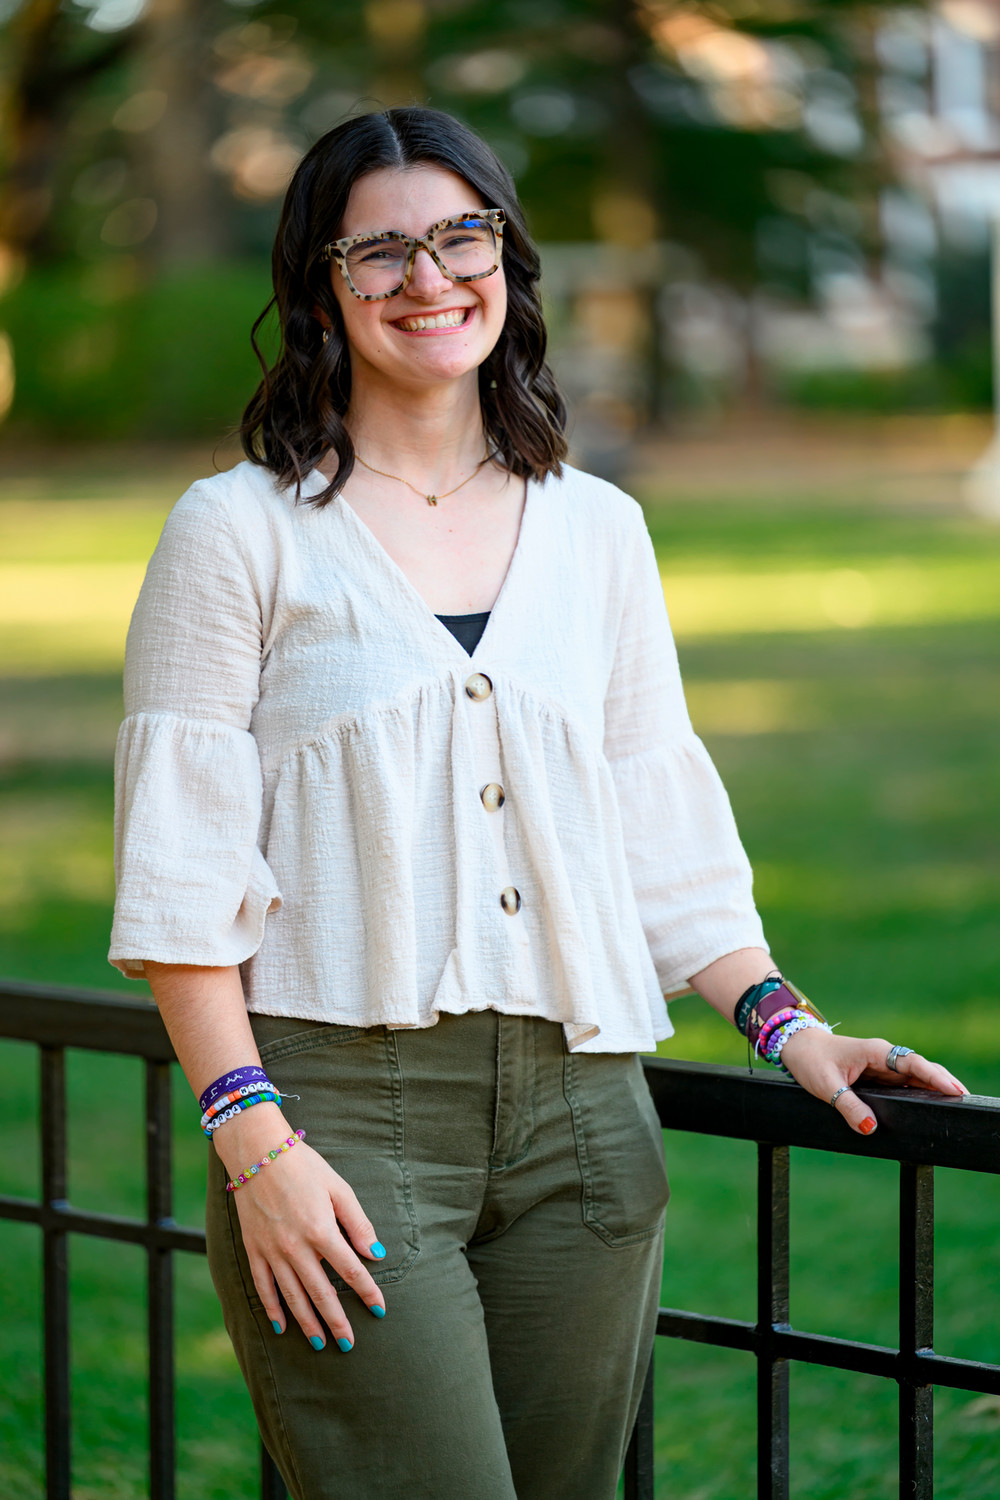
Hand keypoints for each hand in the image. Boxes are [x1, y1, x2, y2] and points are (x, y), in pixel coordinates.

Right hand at [213, 1104, 386, 1350]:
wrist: (258, 1152)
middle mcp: (296, 1247)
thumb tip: (375, 1254)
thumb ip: (357, 1223)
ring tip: (320, 1344)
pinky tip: (281, 1326)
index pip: (351, 1270)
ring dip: (307, 1323)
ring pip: (292, 1297)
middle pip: (321, 1293)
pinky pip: (263, 1287)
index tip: (380, 1310)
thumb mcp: (338, 1188)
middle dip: (337, 1321)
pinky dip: (272, 1309)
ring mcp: (272, 1251)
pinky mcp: (253, 1249)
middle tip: (348, 1344)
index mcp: (321, 1230)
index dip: (368, 1292)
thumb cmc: (303, 1166)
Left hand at [778, 1028, 968, 1136]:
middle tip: (964, 1100)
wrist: (797, 1047)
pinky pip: (904, 1083)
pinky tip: (931, 1103)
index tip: (954, 1090)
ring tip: (956, 1103)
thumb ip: (848, 1105)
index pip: (913, 1063)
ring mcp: (882, 1066)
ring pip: (916, 1076)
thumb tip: (870, 1127)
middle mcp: (884, 1057)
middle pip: (922, 1068)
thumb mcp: (826, 1084)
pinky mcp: (878, 1075)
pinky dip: (920, 1091)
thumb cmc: (811, 1060)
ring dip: (935, 1087)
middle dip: (943, 1082)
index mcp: (877, 1052)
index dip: (934, 1077)